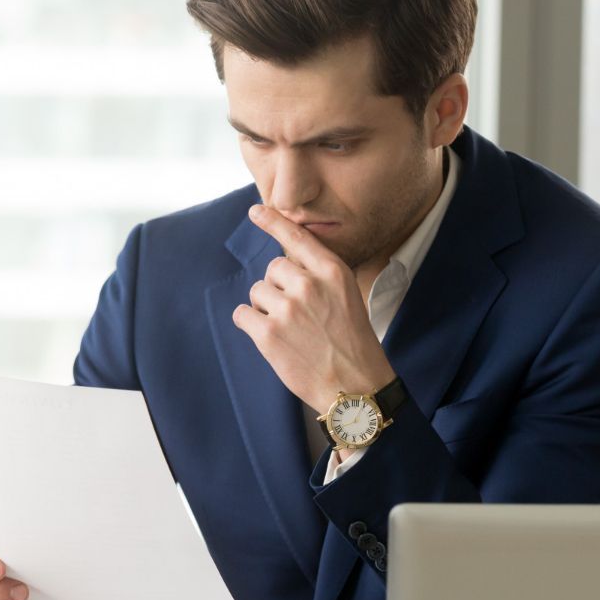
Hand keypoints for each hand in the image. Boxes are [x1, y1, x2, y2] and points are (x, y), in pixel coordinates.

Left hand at [233, 204, 395, 415]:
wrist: (356, 387)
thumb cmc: (352, 344)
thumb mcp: (347, 298)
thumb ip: (319, 278)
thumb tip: (283, 267)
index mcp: (333, 272)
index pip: (297, 238)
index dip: (274, 222)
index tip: (255, 211)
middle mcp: (309, 284)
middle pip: (272, 269)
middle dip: (277, 289)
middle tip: (296, 316)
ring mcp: (287, 308)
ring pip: (256, 292)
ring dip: (264, 309)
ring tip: (288, 331)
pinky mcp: (268, 333)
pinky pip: (242, 315)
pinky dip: (250, 325)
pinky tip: (271, 339)